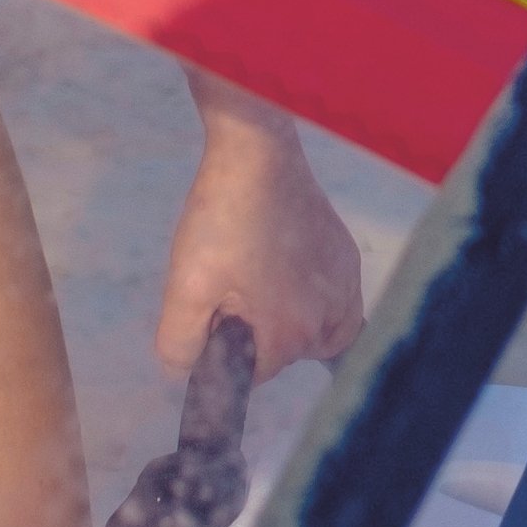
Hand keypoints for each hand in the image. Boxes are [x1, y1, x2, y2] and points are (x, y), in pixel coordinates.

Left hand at [156, 91, 366, 375]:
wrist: (256, 154)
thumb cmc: (221, 222)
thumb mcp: (184, 289)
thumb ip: (179, 347)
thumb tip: (186, 372)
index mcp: (291, 332)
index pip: (256, 373)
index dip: (227, 350)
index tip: (213, 316)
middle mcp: (331, 316)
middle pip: (288, 352)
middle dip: (257, 333)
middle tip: (229, 290)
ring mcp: (345, 283)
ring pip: (319, 331)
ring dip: (290, 322)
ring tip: (257, 285)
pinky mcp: (347, 255)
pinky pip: (337, 301)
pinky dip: (315, 300)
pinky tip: (287, 274)